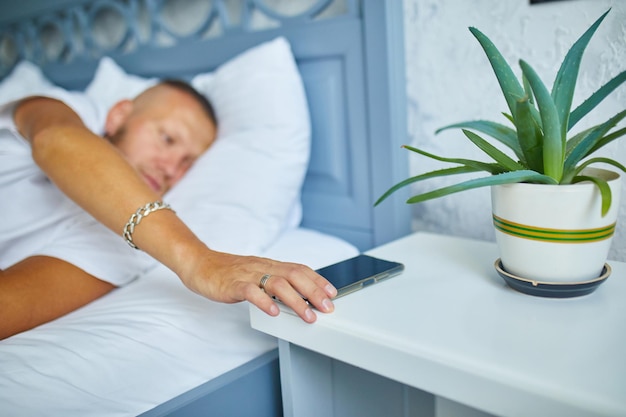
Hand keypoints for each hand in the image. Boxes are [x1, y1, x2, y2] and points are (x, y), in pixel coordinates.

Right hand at [180, 250, 336, 322]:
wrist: (200, 264)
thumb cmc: (229, 272)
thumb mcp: (256, 274)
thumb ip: (274, 282)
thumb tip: (298, 296)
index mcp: (270, 264)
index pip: (299, 269)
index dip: (318, 280)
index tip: (332, 292)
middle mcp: (262, 267)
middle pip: (294, 275)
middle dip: (314, 291)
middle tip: (327, 307)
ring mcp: (248, 275)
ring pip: (277, 283)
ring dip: (296, 300)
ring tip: (307, 315)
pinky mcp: (232, 284)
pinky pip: (250, 291)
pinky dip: (264, 301)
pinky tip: (273, 311)